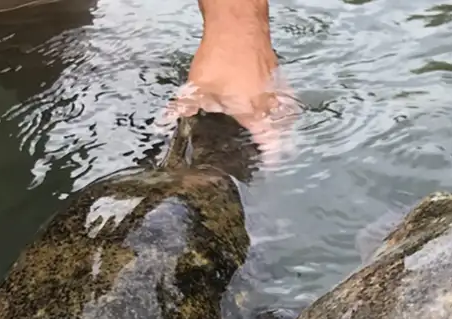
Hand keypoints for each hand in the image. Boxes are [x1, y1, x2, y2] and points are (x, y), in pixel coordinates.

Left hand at [164, 29, 297, 161]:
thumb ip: (184, 108)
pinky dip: (278, 100)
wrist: (237, 24)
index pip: (268, 141)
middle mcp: (269, 102)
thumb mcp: (196, 87)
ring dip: (280, 121)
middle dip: (279, 140)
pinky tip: (269, 98)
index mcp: (252, 113)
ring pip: (283, 110)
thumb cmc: (222, 56)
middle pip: (281, 128)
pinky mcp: (276, 70)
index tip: (272, 163)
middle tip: (276, 149)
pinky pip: (282, 92)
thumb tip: (168, 121)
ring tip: (275, 129)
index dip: (271, 155)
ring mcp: (276, 85)